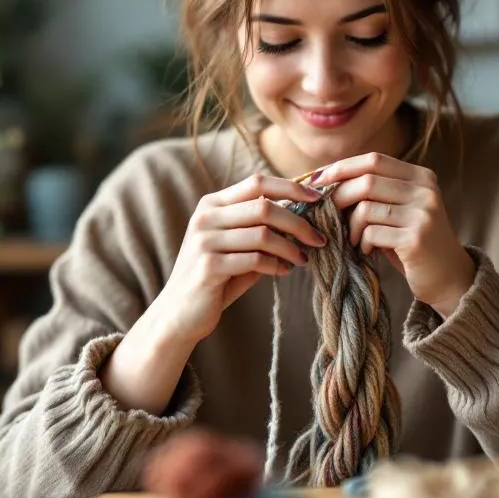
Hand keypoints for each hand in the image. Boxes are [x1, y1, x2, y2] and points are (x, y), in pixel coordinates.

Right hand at [155, 173, 326, 344]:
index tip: (317, 197)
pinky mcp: (208, 267)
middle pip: (264, 207)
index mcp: (212, 204)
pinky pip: (255, 259)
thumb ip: (262, 229)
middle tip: (319, 238)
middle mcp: (206, 217)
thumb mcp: (238, 246)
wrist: (179, 314)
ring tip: (304, 258)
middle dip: (299, 222)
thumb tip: (305, 215)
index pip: (257, 183)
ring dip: (291, 247)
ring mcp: (205, 241)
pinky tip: (285, 271)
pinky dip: (277, 265)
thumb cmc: (216, 278)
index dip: (291, 187)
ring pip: (263, 234)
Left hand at [314, 153, 474, 316]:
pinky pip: (372, 232)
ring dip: (351, 226)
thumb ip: (375, 192)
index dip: (342, 167)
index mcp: (421, 177)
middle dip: (339, 197)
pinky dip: (362, 242)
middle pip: (366, 182)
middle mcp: (425, 191)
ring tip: (354, 239)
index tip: (318, 180)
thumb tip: (325, 180)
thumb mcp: (400, 210)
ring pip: (366, 208)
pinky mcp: (416, 239)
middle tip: (328, 214)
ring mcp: (423, 214)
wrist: (450, 278)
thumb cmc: (413, 242)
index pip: (374, 160)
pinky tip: (368, 250)